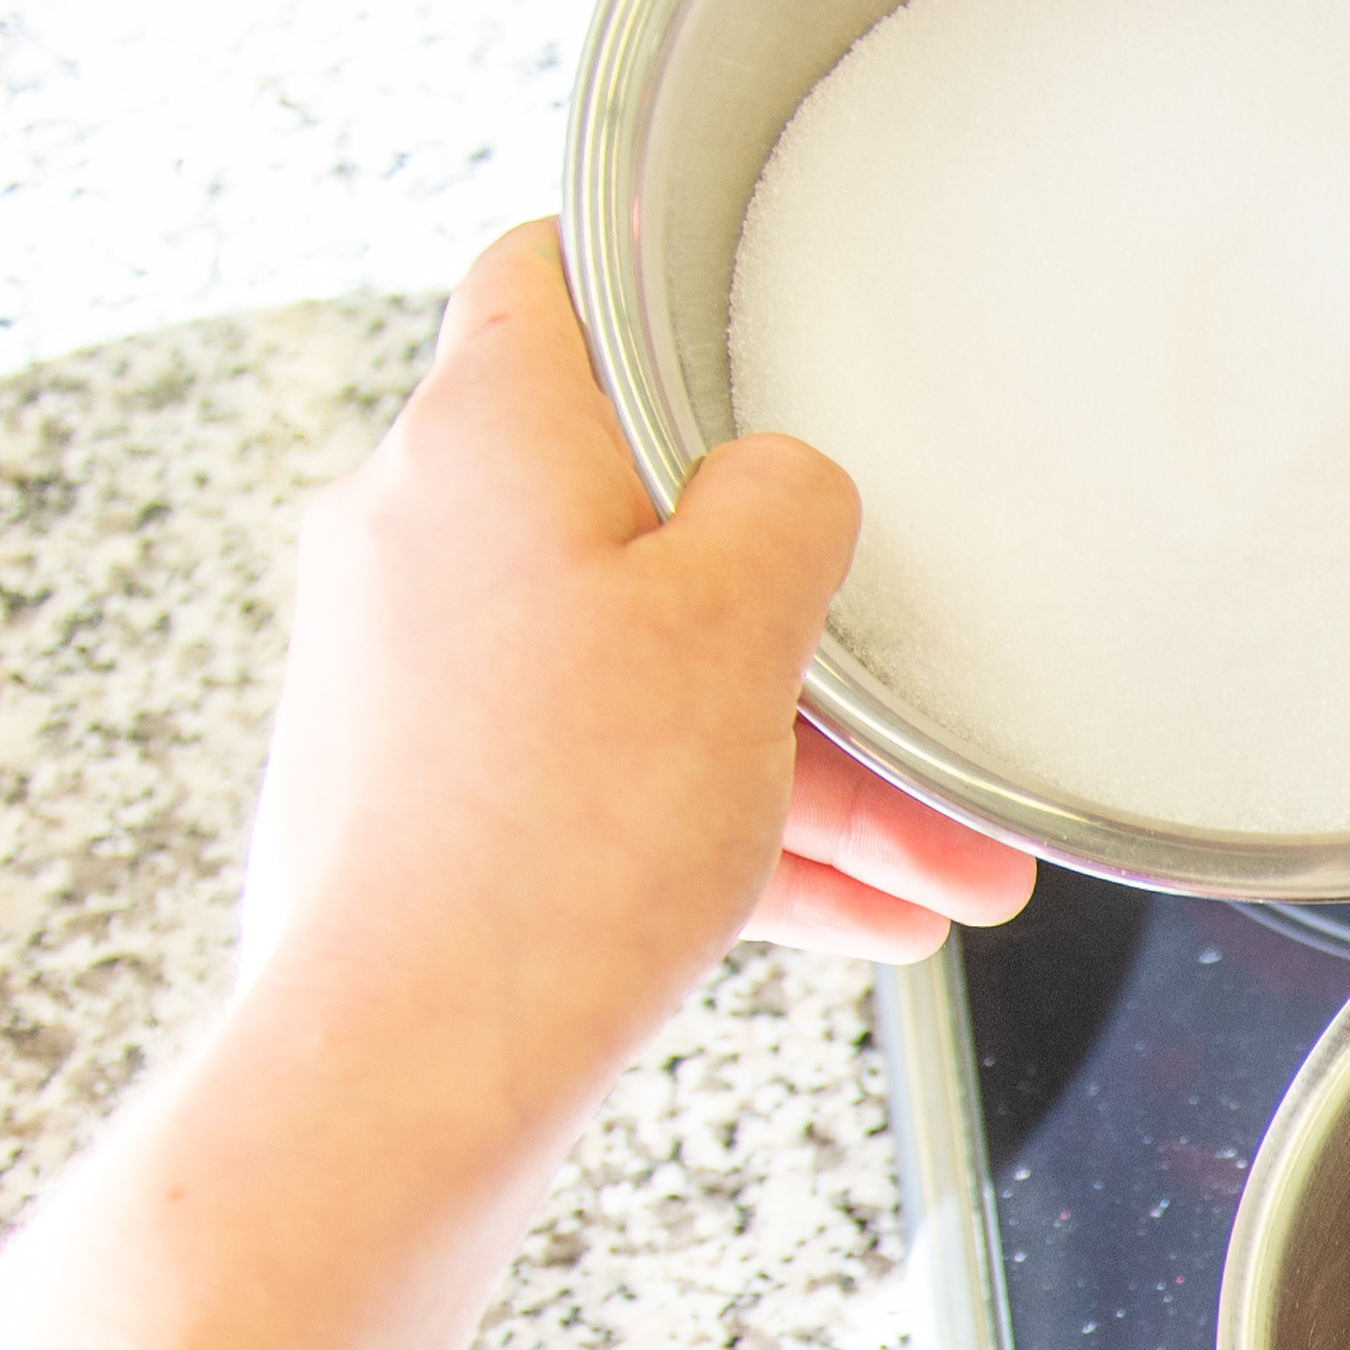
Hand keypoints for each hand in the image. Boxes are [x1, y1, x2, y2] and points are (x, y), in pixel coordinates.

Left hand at [227, 221, 1034, 1158]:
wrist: (408, 1069)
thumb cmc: (549, 838)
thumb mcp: (738, 624)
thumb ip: (788, 507)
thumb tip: (781, 489)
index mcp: (482, 438)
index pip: (546, 280)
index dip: (652, 296)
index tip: (743, 335)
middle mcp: (416, 537)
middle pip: (636, 526)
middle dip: (800, 634)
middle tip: (917, 721)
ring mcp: (406, 677)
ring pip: (634, 678)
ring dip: (798, 767)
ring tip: (944, 870)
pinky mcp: (412, 802)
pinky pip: (592, 783)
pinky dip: (714, 833)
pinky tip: (855, 915)